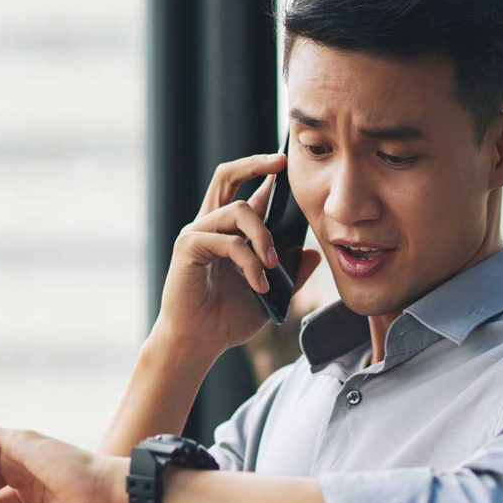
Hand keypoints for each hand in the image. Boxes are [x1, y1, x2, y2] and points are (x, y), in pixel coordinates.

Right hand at [153, 152, 321, 355]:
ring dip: (263, 237)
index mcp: (230, 231)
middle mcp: (211, 225)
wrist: (199, 342)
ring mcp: (198, 233)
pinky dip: (249, 262)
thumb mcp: (271, 294)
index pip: (249, 191)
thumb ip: (290, 274)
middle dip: (256, 163)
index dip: (267, 172)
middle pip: (227, 175)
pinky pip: (227, 241)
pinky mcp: (189, 247)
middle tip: (281, 161)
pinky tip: (259, 285)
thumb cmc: (228, 319)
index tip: (290, 159)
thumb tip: (313, 253)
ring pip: (238, 210)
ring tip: (273, 266)